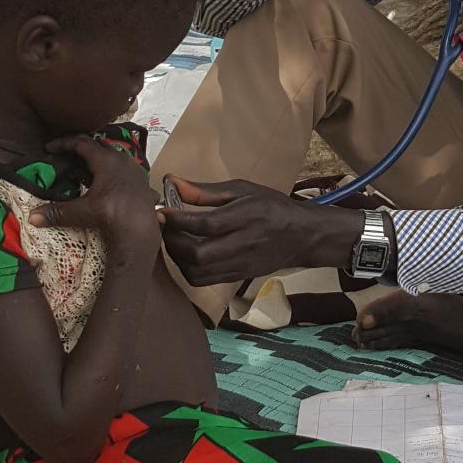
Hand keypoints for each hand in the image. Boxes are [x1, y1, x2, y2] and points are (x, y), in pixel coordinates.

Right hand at [29, 135, 158, 243]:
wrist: (141, 229)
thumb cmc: (112, 215)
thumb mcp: (83, 211)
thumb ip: (57, 212)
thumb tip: (31, 218)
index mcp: (106, 160)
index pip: (82, 143)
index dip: (64, 143)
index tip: (50, 147)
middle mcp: (122, 159)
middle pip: (99, 147)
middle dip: (81, 151)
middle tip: (66, 158)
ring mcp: (134, 169)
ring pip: (113, 158)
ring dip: (98, 162)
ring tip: (85, 173)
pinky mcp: (142, 181)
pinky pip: (124, 169)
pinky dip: (111, 173)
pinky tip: (106, 185)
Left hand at [160, 177, 362, 285]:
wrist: (302, 236)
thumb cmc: (270, 207)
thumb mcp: (242, 190)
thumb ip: (205, 191)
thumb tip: (171, 182)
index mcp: (246, 217)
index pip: (205, 224)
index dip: (177, 220)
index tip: (160, 211)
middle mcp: (244, 244)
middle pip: (198, 254)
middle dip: (172, 242)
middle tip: (164, 227)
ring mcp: (240, 265)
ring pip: (197, 273)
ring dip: (177, 258)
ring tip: (173, 240)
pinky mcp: (237, 277)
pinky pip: (203, 281)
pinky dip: (187, 268)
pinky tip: (185, 253)